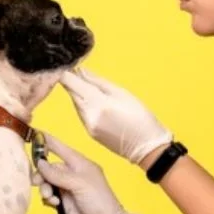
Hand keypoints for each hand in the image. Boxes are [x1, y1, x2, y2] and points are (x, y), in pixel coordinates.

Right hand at [32, 133, 143, 213]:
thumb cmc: (99, 201)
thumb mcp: (80, 183)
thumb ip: (58, 174)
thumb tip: (40, 163)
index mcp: (80, 164)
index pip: (60, 148)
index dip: (47, 141)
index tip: (32, 133)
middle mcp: (72, 174)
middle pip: (49, 167)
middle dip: (41, 173)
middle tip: (36, 181)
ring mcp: (67, 188)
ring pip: (47, 182)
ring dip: (44, 187)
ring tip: (49, 196)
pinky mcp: (63, 202)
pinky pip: (48, 195)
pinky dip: (47, 198)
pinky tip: (54, 204)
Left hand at [58, 67, 172, 164]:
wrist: (146, 148)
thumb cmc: (140, 118)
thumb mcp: (123, 93)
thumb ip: (99, 82)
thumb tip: (81, 71)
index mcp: (97, 103)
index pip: (71, 83)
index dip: (67, 72)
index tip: (68, 65)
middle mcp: (88, 115)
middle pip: (71, 93)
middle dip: (71, 81)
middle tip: (76, 70)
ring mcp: (87, 126)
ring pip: (76, 103)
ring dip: (78, 92)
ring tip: (88, 84)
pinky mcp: (89, 132)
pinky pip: (81, 113)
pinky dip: (84, 104)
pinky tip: (93, 101)